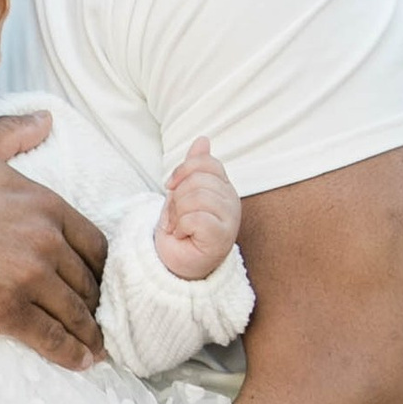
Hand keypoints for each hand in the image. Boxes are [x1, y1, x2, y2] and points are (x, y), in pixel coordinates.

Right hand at [0, 111, 108, 370]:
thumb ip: (11, 135)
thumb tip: (45, 118)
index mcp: (43, 203)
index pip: (93, 243)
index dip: (98, 268)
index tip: (96, 283)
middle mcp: (44, 239)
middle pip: (88, 280)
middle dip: (95, 302)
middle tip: (98, 319)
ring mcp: (28, 277)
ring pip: (76, 312)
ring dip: (89, 333)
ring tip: (95, 347)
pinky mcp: (8, 311)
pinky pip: (54, 338)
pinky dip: (72, 353)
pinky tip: (80, 361)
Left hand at [156, 136, 240, 283]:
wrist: (178, 264)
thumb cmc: (183, 230)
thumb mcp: (183, 192)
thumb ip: (194, 168)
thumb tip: (203, 139)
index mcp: (223, 187)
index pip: (207, 162)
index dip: (183, 171)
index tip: (171, 187)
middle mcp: (231, 201)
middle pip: (197, 180)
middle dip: (176, 198)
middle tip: (176, 217)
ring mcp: (230, 219)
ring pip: (195, 198)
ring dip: (177, 214)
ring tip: (179, 227)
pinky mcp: (222, 237)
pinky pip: (194, 218)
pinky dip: (181, 227)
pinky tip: (184, 236)